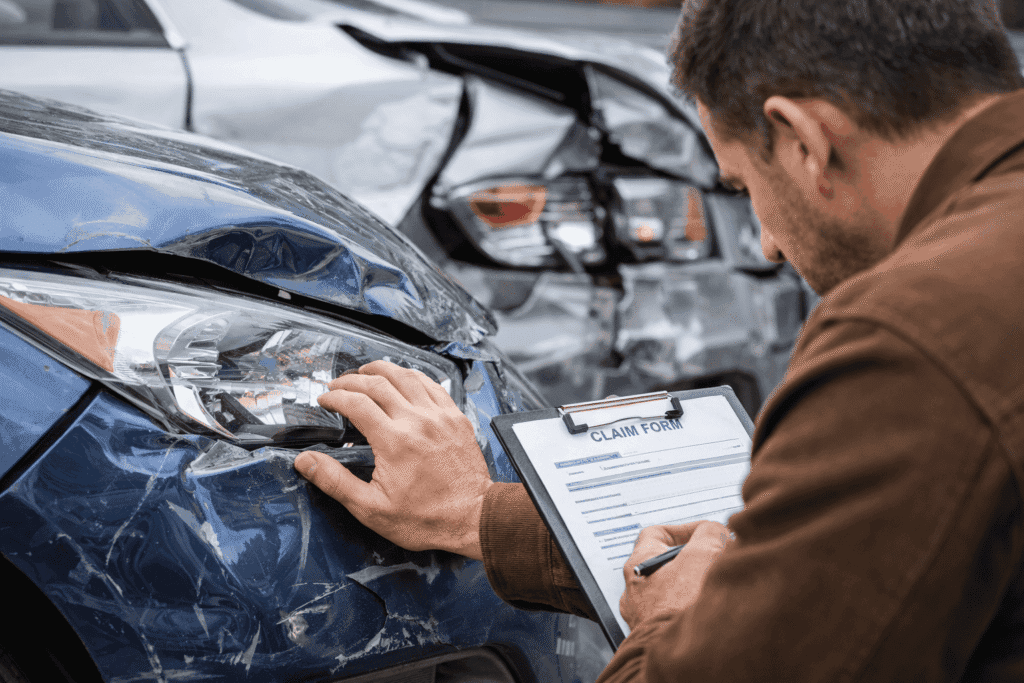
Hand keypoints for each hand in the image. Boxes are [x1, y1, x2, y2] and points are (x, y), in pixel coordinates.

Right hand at [293, 360, 492, 558]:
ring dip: (382, 370)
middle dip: (352, 380)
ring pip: (407, 377)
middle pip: (379, 384)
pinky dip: (413, 376)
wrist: (471, 518)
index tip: (325, 399)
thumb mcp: (371, 508)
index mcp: (394, 441)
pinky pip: (432, 385)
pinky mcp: (456, 418)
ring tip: (365, 372)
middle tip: (338, 385)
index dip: (335, 397)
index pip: (356, 403)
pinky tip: (403, 378)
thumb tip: (305, 461)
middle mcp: (417, 421)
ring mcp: (440, 416)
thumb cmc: (425, 518)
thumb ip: (335, 481)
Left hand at [619, 521, 730, 628]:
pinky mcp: (658, 635)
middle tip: (718, 558)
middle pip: (667, 563)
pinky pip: (676, 614)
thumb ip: (710, 534)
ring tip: (718, 584)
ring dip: (696, 584)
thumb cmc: (680, 609)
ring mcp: (646, 616)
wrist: (679, 657)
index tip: (708, 532)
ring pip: (673, 591)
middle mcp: (636, 591)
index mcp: (638, 565)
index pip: (657, 533)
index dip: (685, 529)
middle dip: (695, 559)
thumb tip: (715, 531)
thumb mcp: (702, 554)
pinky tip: (710, 608)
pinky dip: (693, 608)